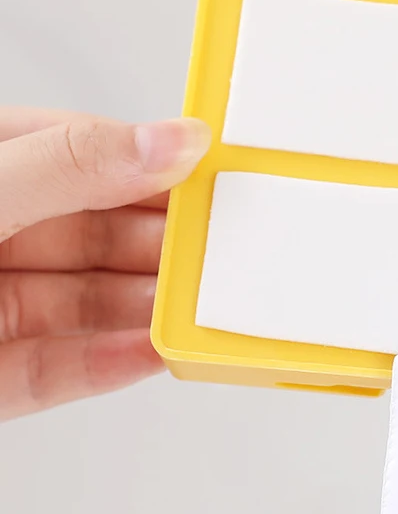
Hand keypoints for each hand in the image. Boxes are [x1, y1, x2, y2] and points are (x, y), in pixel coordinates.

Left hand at [0, 108, 209, 420]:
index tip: (217, 174)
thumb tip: (168, 143)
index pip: (82, 150)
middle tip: (225, 251)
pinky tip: (155, 351)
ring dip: (148, 307)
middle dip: (162, 244)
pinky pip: (57, 369)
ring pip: (86, 303)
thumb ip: (69, 167)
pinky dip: (110, 364)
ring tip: (204, 307)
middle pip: (96, 232)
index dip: (151, 161)